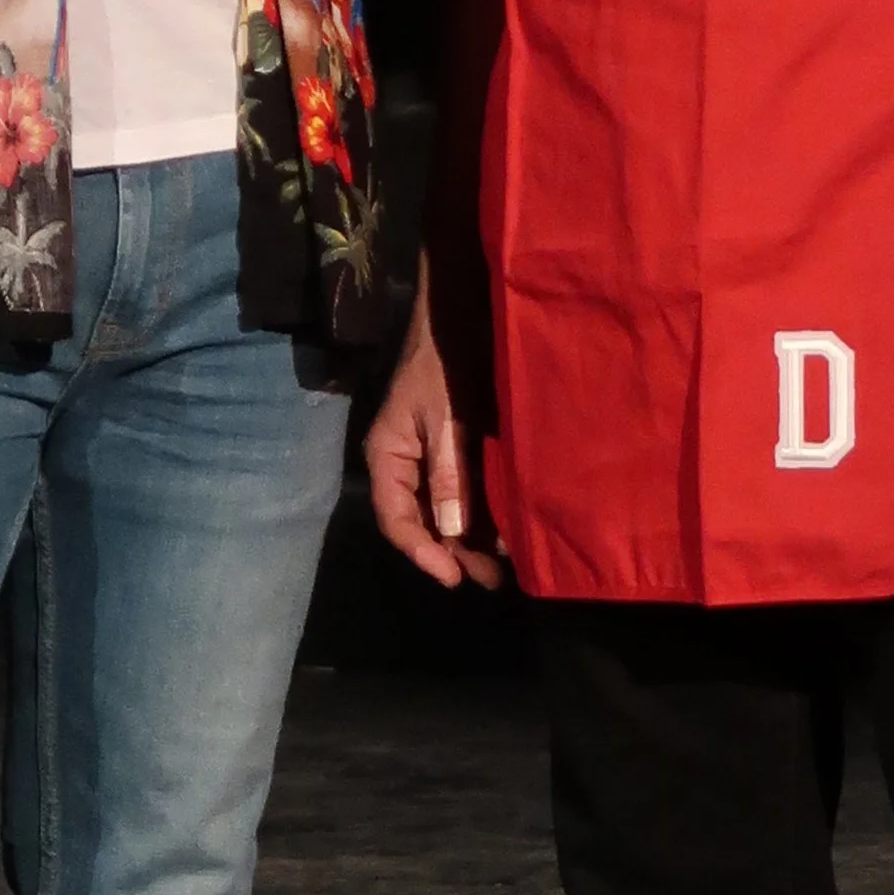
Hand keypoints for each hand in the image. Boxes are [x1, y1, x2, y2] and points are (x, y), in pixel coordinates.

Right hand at [364, 310, 504, 589]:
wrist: (458, 314)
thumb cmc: (444, 361)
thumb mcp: (444, 416)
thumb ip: (448, 472)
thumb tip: (452, 530)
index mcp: (387, 457)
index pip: (395, 520)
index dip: (423, 553)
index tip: (454, 577)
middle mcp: (404, 465)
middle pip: (421, 523)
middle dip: (453, 553)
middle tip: (489, 579)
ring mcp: (429, 459)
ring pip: (444, 512)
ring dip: (470, 539)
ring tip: (502, 566)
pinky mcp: (454, 450)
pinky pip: (463, 492)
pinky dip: (482, 514)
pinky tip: (506, 532)